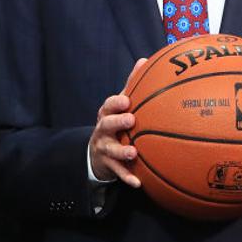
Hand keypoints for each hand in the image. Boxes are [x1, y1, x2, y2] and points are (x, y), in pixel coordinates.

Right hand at [88, 59, 147, 187]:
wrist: (97, 152)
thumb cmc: (115, 123)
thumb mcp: (120, 105)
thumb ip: (132, 85)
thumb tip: (144, 59)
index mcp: (107, 114)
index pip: (108, 106)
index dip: (115, 103)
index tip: (126, 101)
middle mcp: (103, 131)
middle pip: (106, 125)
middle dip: (117, 122)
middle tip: (131, 120)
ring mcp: (104, 148)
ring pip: (110, 150)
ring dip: (122, 151)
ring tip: (134, 152)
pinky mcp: (108, 165)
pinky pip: (117, 172)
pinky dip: (127, 177)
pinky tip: (138, 182)